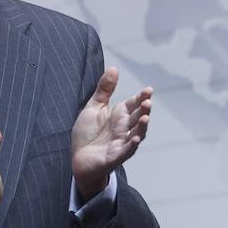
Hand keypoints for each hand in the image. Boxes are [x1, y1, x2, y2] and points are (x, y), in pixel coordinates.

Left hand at [72, 67, 152, 199]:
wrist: (79, 159)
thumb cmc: (88, 133)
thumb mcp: (94, 108)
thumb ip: (104, 90)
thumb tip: (114, 68)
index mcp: (119, 115)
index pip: (134, 104)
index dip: (141, 97)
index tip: (148, 90)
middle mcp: (124, 128)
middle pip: (138, 118)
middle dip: (144, 111)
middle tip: (147, 102)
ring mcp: (121, 142)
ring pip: (136, 134)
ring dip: (142, 127)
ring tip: (145, 118)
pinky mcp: (115, 156)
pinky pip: (126, 151)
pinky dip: (131, 145)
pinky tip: (135, 139)